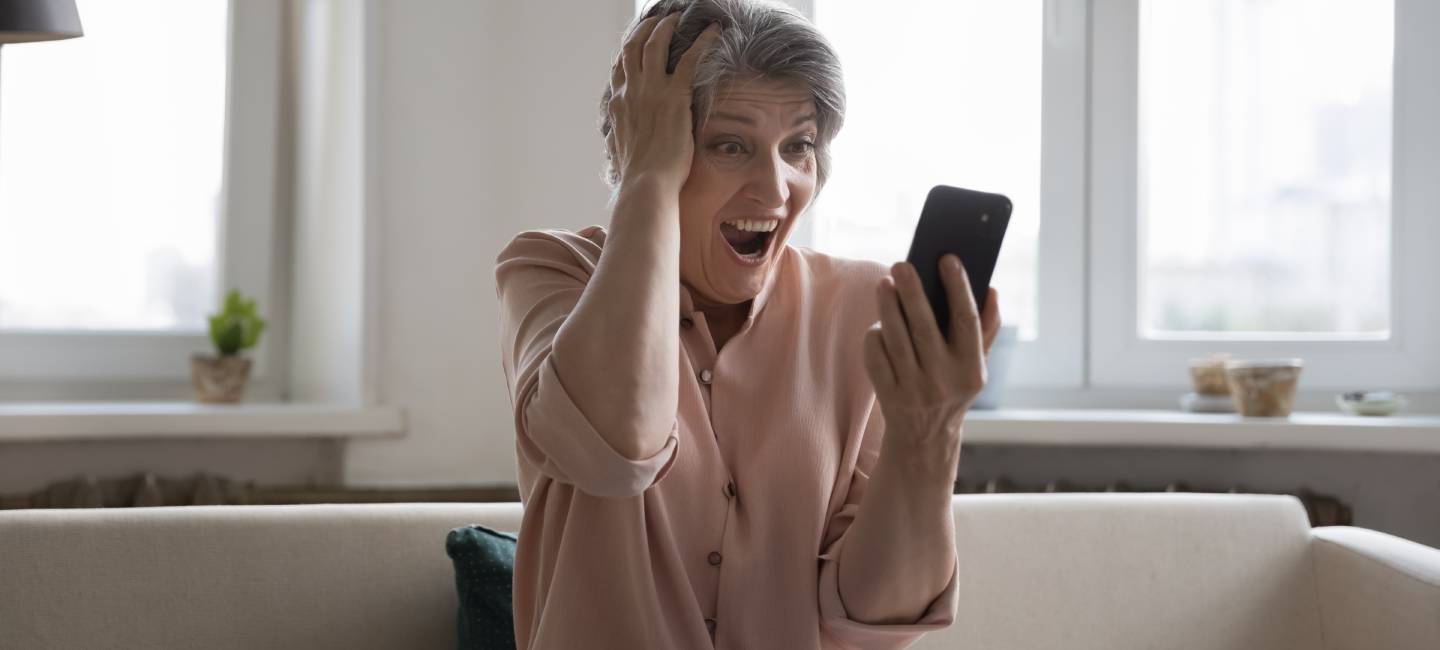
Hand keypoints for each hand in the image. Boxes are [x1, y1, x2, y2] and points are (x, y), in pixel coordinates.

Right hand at [607, 12, 721, 192]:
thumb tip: (614, 144)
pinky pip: (690, 59)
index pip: (619, 69)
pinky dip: (703, 41)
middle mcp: (631, 92)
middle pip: (633, 48)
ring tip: (674, 18)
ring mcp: (651, 90)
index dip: (628, 51)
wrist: (647, 182)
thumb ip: (618, 140)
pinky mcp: (675, 95)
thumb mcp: (619, 153)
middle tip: (656, 21)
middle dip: (644, 30)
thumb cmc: (637, 176)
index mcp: (618, 105)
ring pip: (655, 45)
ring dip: (665, 27)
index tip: (636, 42)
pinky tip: (714, 31)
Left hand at [862, 255, 1001, 457]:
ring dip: (887, 307)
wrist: (926, 437)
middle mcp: (944, 379)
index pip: (967, 321)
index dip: (958, 288)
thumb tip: (991, 289)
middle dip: (912, 292)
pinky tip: (880, 324)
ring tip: (885, 283)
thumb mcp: (976, 365)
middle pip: (924, 327)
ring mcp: (914, 389)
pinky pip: (875, 356)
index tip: (949, 258)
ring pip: (895, 338)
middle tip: (902, 264)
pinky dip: (875, 336)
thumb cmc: (953, 386)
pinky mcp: (888, 395)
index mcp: (972, 368)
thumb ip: (987, 329)